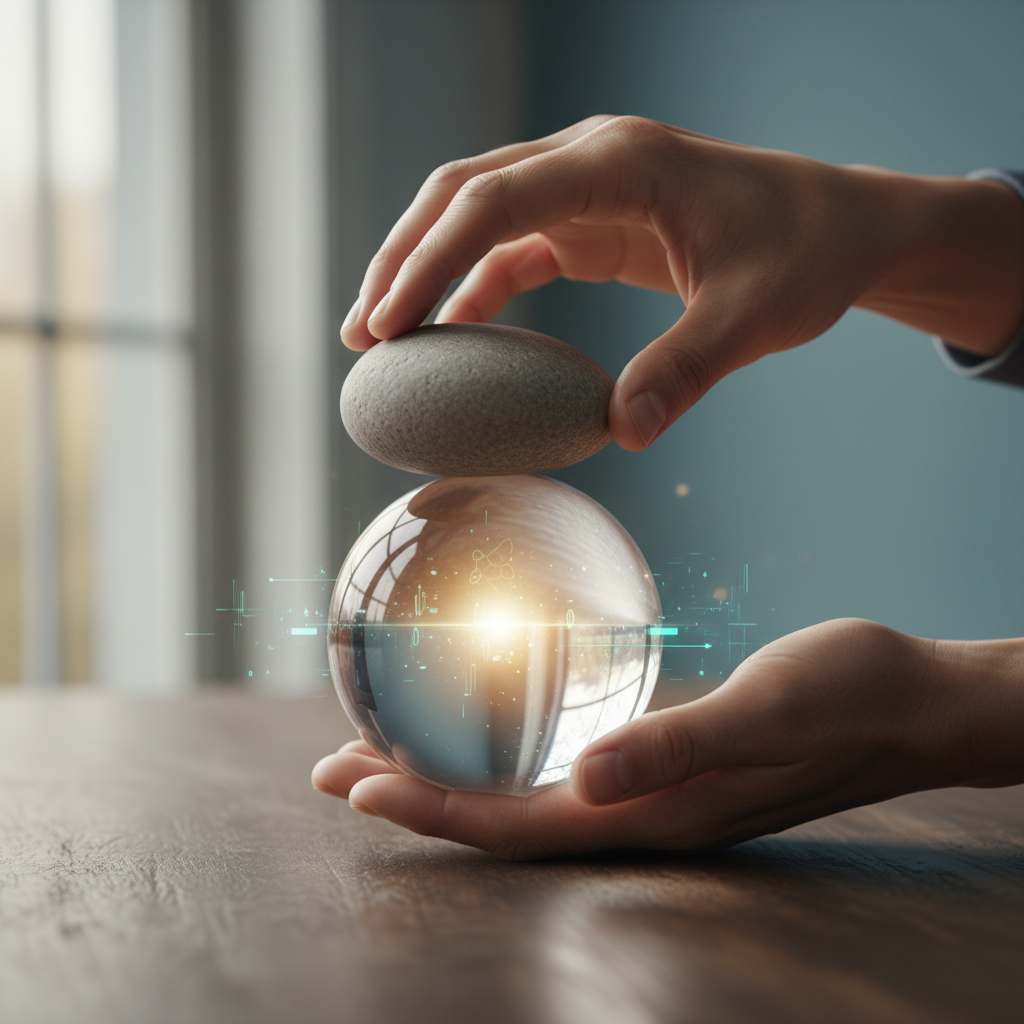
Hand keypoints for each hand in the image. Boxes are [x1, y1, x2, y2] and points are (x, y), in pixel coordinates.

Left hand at [312, 618, 1023, 859]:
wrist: (907, 701)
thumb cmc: (845, 697)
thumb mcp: (766, 711)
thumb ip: (677, 747)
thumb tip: (587, 776)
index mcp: (656, 814)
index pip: (518, 825)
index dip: (434, 809)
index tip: (356, 783)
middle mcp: (642, 816)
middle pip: (502, 821)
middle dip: (416, 798)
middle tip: (334, 767)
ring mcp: (652, 795)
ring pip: (524, 799)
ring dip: (449, 781)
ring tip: (382, 754)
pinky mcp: (664, 763)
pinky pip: (560, 769)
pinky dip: (503, 756)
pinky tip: (485, 730)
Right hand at [340, 116, 1023, 449]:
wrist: (837, 225)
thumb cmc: (804, 254)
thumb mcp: (754, 315)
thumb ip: (687, 369)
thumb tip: (622, 434)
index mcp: (621, 163)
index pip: (497, 197)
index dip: (432, 257)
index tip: (390, 322)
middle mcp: (591, 160)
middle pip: (464, 192)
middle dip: (404, 257)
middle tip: (363, 332)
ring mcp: (587, 186)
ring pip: (477, 213)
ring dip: (425, 269)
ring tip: (382, 336)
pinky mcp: (592, 220)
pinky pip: (514, 247)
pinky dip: (475, 286)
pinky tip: (450, 332)